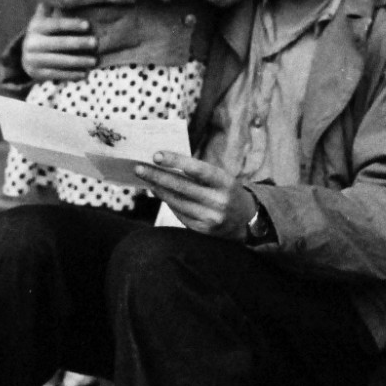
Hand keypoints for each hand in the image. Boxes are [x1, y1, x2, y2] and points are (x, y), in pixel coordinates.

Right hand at [21, 8, 97, 81]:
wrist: (26, 57)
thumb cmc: (43, 34)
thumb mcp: (43, 19)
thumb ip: (51, 6)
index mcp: (35, 27)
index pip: (55, 25)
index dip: (71, 24)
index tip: (87, 25)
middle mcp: (32, 43)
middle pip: (59, 43)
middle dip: (78, 43)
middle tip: (96, 43)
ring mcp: (33, 60)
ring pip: (59, 61)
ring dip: (78, 62)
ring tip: (94, 61)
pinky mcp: (36, 74)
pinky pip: (56, 74)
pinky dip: (71, 75)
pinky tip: (84, 74)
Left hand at [135, 152, 254, 240]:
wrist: (246, 220)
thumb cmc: (226, 191)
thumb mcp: (220, 178)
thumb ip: (197, 172)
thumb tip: (165, 164)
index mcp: (226, 183)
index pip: (198, 169)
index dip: (176, 161)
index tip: (155, 154)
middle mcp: (219, 202)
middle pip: (182, 187)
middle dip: (157, 176)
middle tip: (139, 167)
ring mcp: (210, 218)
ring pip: (177, 202)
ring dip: (158, 189)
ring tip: (145, 178)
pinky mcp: (202, 230)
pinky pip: (179, 213)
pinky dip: (167, 201)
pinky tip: (158, 191)